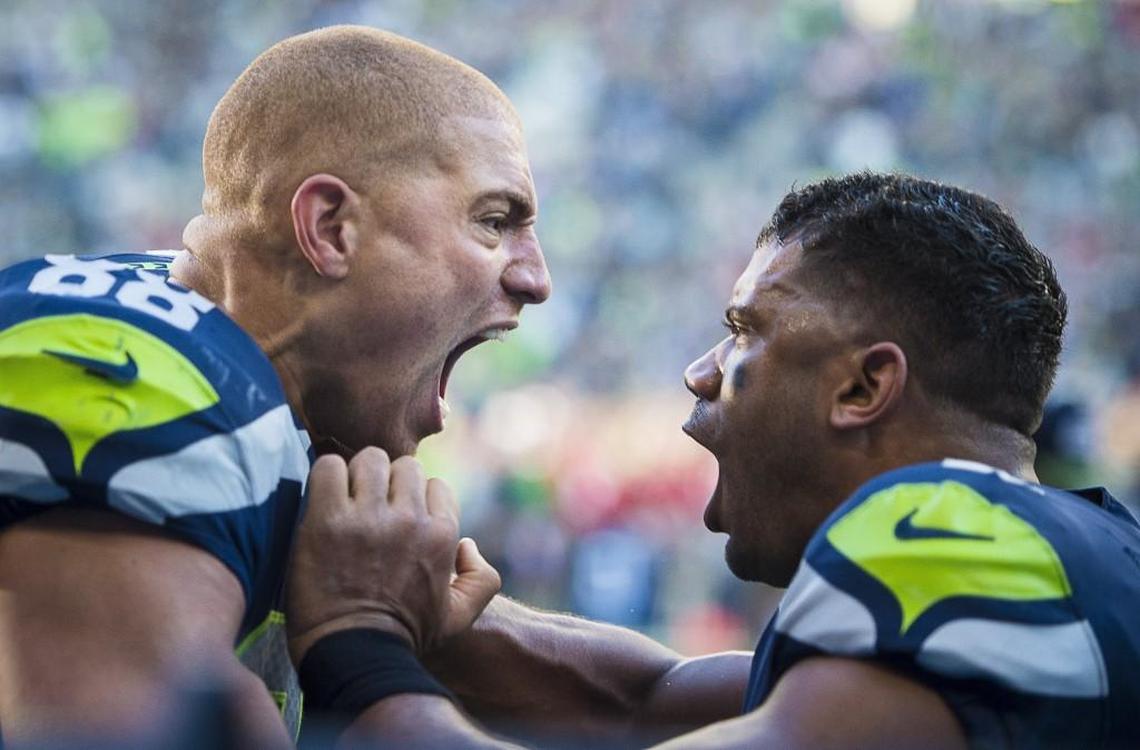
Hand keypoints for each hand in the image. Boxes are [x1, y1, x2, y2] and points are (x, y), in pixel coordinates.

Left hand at [284, 448, 500, 665]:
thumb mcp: (459, 616)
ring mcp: (368, 518)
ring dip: (358, 475)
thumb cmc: (404, 636)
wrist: (354, 655)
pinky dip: (327, 476)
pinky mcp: (327, 519)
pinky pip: (330, 467)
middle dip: (388, 480)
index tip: (398, 514)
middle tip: (370, 503)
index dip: (416, 497)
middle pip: (404, 465)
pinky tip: (325, 498)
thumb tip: (466, 544)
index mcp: (442, 535)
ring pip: (369, 459)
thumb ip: (482, 579)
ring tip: (347, 499)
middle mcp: (409, 519)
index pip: (434, 485)